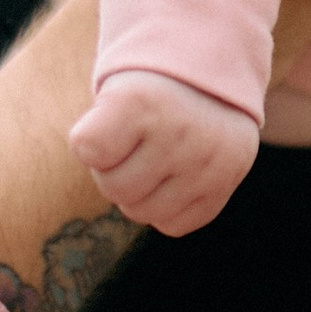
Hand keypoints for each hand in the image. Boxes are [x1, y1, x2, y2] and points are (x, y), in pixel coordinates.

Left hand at [70, 72, 259, 237]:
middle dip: (114, 172)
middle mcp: (180, 132)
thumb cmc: (147, 97)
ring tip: (154, 161)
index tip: (106, 125)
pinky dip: (167, 208)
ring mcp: (206, 164)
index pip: (87, 148)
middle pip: (113, 189)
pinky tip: (176, 177)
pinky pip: (172, 224)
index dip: (90, 143)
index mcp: (144, 100)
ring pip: (142, 213)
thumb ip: (93, 135)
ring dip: (140, 194)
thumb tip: (99, 183)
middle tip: (132, 147)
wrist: (213, 87)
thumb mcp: (115, 91)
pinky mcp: (223, 188)